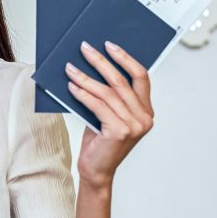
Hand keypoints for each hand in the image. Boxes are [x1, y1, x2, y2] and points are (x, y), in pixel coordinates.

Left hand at [66, 40, 153, 189]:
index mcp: (146, 111)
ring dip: (86, 77)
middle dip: (101, 61)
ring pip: (107, 92)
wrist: (96, 172)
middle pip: (122, 81)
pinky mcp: (119, 131)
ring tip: (70, 68)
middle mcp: (145, 117)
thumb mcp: (107, 116)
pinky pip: (98, 105)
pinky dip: (83, 94)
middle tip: (85, 48)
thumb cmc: (99, 143)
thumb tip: (91, 66)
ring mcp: (134, 125)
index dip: (125, 58)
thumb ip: (109, 97)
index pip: (141, 77)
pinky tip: (71, 87)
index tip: (110, 45)